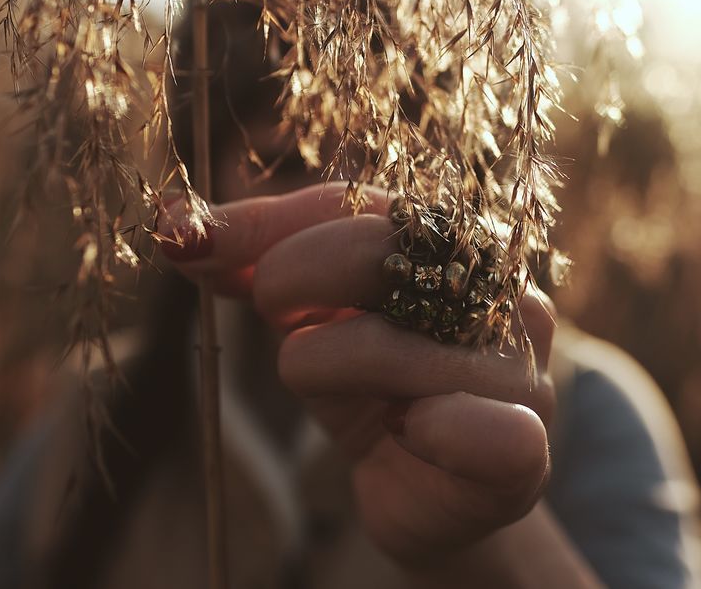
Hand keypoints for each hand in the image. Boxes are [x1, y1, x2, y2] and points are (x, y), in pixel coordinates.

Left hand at [164, 182, 558, 566]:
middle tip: (265, 302)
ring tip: (310, 376)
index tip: (185, 234)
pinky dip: (439, 427)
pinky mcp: (524, 450)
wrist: (426, 494)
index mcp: (450, 245)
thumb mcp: (311, 323)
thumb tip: (176, 224)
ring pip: (406, 348)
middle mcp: (496, 293)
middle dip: (301, 266)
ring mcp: (517, 369)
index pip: (358, 206)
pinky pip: (488, 431)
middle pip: (394, 248)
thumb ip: (259, 268)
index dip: (269, 218)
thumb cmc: (371, 391)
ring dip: (331, 362)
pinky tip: (410, 431)